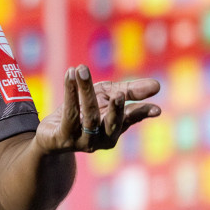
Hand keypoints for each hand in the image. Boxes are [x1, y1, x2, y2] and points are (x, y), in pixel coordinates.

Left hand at [34, 65, 160, 153]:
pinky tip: (70, 75)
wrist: (52, 133)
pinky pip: (69, 114)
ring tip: (82, 69)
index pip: (131, 118)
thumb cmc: (84, 111)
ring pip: (89, 116)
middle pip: (112, 123)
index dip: (142, 113)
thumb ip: (128, 90)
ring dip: (85, 91)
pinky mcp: (62, 138)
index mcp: (115, 129)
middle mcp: (101, 139)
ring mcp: (82, 141)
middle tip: (120, 94)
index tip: (157, 109)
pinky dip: (70, 92)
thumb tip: (157, 86)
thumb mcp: (106, 96)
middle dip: (117, 110)